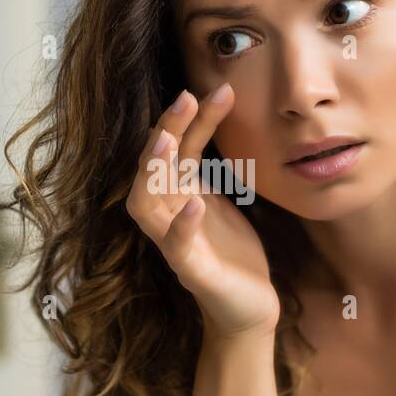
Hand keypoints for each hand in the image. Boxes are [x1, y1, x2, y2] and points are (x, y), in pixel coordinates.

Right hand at [126, 84, 279, 339]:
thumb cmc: (230, 250)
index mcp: (176, 194)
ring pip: (147, 203)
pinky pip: (176, 246)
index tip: (216, 90)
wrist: (248, 305)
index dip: (190, 118)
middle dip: (166, 131)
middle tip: (186, 98)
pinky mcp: (190, 271)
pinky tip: (194, 203)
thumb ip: (207, 165)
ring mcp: (173, 243)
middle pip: (153, 166)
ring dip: (154, 171)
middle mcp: (167, 214)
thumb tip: (211, 113)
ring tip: (168, 141)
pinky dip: (182, 224)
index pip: (176, 148)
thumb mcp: (219, 198)